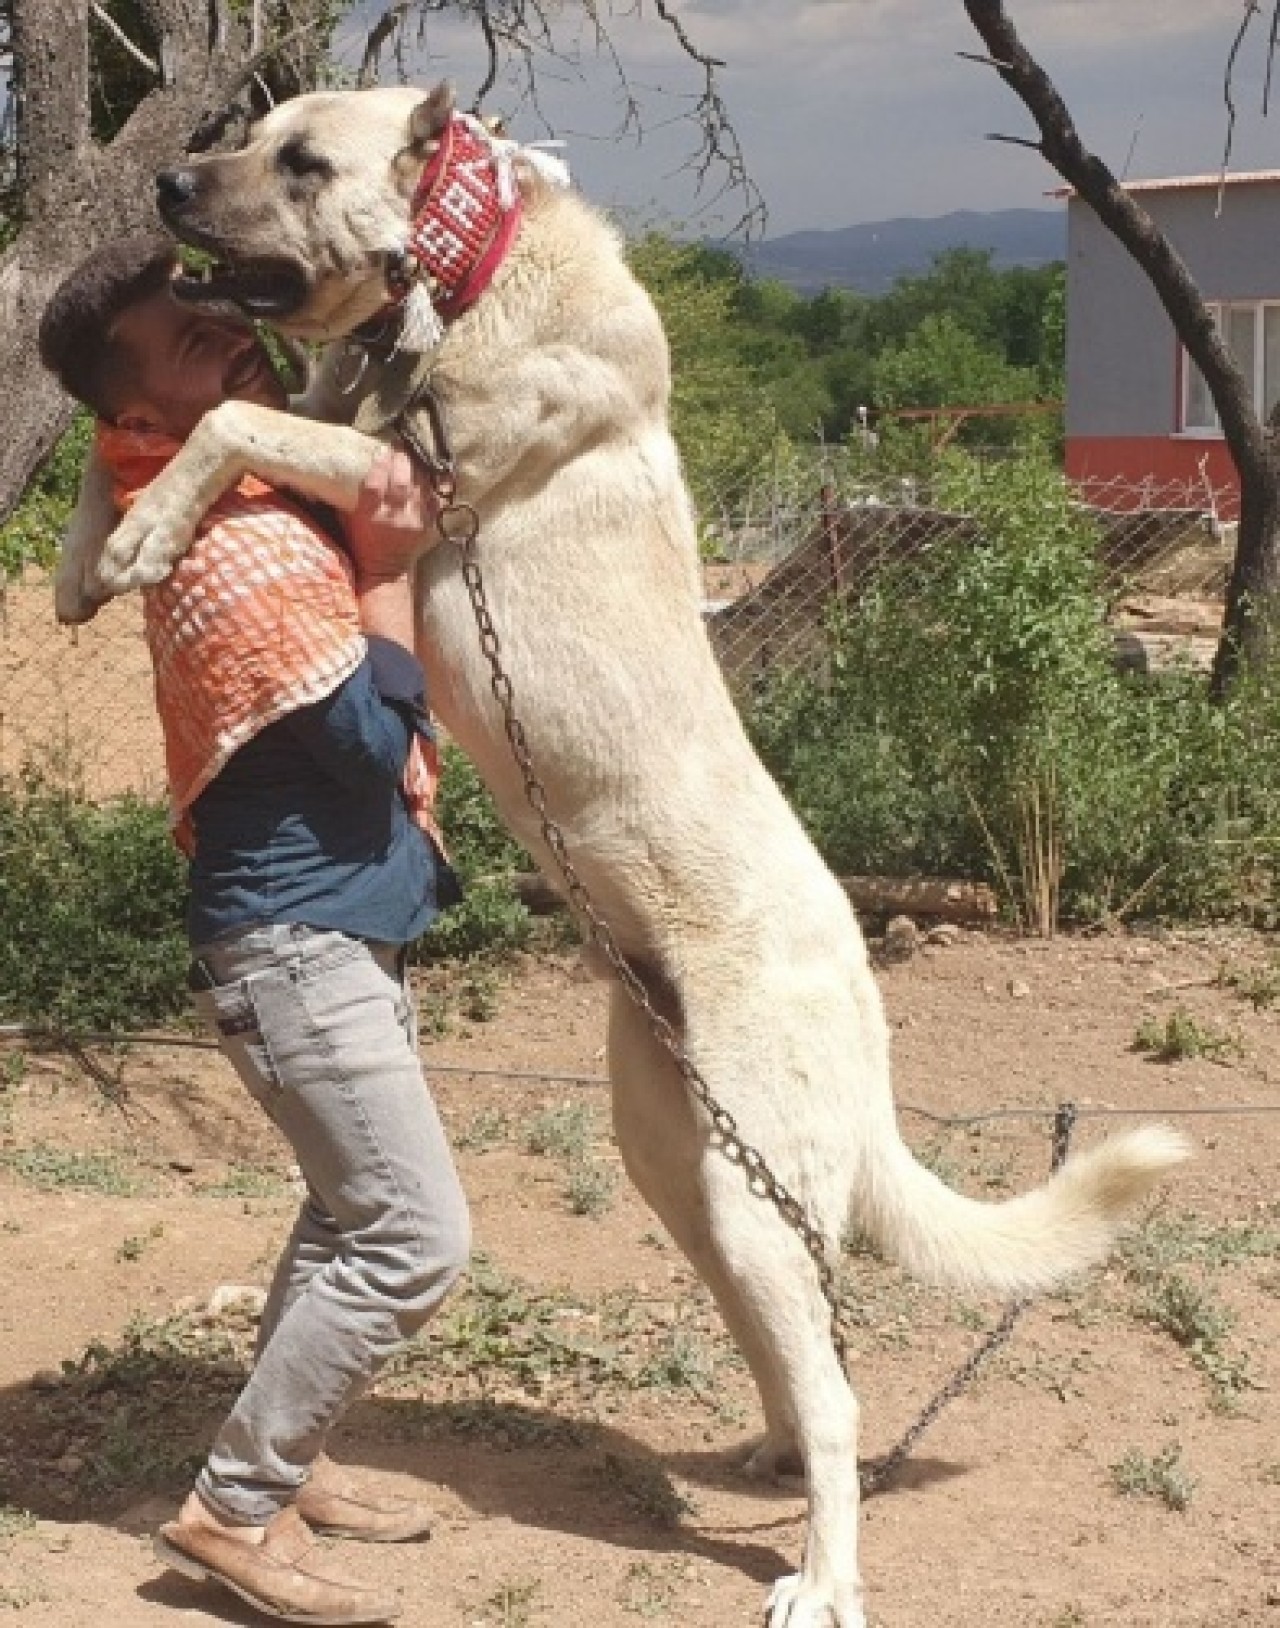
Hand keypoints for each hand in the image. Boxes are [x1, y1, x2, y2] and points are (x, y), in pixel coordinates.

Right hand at [345, 448, 437, 583]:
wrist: (383, 571)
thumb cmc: (360, 543)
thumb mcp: (347, 520)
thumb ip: (349, 496)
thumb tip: (349, 469)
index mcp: (370, 514)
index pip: (376, 481)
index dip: (381, 462)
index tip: (382, 450)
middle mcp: (394, 517)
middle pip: (401, 481)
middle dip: (401, 462)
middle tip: (399, 451)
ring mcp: (413, 522)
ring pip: (420, 487)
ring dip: (417, 471)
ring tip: (412, 460)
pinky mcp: (426, 526)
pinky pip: (433, 500)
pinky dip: (431, 487)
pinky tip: (426, 477)